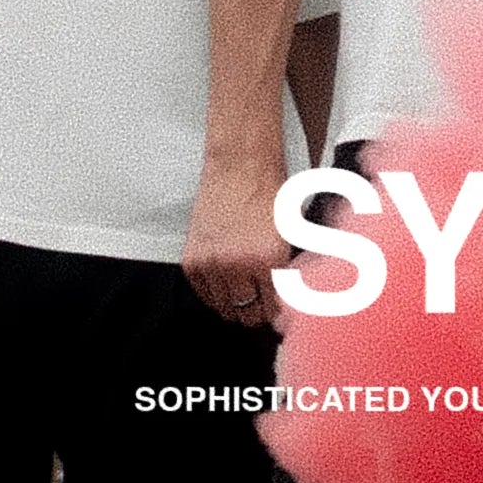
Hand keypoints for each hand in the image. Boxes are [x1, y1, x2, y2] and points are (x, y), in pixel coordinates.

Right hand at [182, 166, 290, 328]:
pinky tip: (225, 284)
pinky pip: (202, 294)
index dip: (276, 314)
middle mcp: (238, 265)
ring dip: (234, 305)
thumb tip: (288, 301)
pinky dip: (213, 294)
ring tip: (243, 295)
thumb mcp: (289, 236)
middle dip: (256, 313)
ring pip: (223, 308)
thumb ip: (286, 271)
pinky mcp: (192, 260)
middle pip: (246, 314)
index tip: (276, 313)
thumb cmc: (269, 195)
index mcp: (268, 260)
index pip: (272, 309)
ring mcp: (212, 264)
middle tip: (260, 306)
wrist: (241, 168)